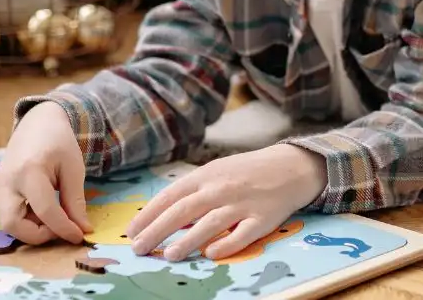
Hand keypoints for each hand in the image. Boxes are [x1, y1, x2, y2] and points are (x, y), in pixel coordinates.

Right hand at [0, 101, 92, 245]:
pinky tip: (40, 207)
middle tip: (60, 228)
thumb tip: (82, 230)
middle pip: (12, 225)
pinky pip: (6, 215)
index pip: (45, 211)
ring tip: (53, 212)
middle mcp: (5, 182)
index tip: (79, 236)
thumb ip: (75, 201)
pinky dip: (24, 220)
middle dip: (38, 235)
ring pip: (7, 224)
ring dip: (31, 228)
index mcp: (29, 171)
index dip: (63, 228)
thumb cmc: (59, 144)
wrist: (37, 125)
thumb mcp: (74, 169)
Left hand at [126, 144, 327, 260]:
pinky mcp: (263, 218)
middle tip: (139, 248)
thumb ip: (193, 191)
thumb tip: (162, 216)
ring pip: (211, 223)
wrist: (291, 166)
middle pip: (184, 210)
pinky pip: (243, 234)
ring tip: (169, 255)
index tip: (131, 231)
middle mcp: (222, 188)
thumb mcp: (217, 171)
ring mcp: (243, 203)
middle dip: (158, 230)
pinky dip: (227, 245)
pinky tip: (212, 254)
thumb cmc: (248, 172)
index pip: (171, 195)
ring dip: (188, 240)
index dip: (149, 214)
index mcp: (207, 175)